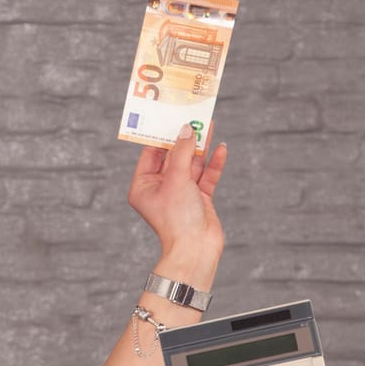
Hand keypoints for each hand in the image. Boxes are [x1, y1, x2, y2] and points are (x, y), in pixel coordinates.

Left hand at [128, 123, 227, 263]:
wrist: (196, 249)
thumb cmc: (177, 217)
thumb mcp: (177, 179)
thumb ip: (183, 152)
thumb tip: (186, 130)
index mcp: (143, 186)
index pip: (151, 154)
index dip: (162, 136)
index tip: (171, 116)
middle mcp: (160, 188)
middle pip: (174, 157)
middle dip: (185, 139)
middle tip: (194, 116)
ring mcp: (181, 193)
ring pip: (192, 165)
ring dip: (201, 147)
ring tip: (209, 125)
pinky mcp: (200, 199)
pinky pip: (206, 176)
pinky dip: (213, 163)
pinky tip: (221, 148)